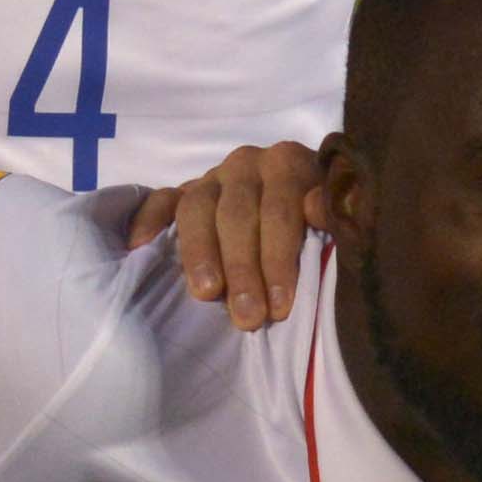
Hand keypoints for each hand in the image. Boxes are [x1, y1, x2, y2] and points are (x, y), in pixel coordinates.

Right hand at [160, 131, 330, 330]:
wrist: (305, 202)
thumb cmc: (321, 226)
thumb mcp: (341, 218)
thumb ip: (337, 213)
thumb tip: (320, 210)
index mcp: (289, 164)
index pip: (280, 211)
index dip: (279, 259)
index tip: (281, 306)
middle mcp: (248, 163)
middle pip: (237, 214)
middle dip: (242, 269)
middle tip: (247, 318)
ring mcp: (212, 176)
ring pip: (197, 209)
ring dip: (199, 254)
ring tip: (206, 295)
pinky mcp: (184, 190)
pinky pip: (160, 200)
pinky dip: (148, 220)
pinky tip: (140, 246)